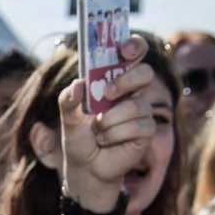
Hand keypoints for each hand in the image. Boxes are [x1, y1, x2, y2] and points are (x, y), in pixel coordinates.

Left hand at [58, 36, 156, 209]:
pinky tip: (107, 142)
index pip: (133, 55)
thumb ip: (68, 101)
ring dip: (110, 120)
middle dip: (127, 81)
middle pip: (145, 73)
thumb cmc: (79, 139)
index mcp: (115, 82)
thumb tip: (77, 85)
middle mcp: (132, 93)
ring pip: (135, 105)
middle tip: (108, 93)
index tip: (124, 48)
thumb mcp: (68, 119)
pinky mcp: (147, 131)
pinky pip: (137, 126)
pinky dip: (116, 135)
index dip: (134, 46)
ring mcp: (143, 111)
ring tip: (98, 132)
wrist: (86, 168)